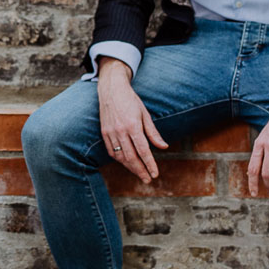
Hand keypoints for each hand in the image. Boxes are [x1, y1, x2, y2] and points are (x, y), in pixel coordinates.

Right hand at [96, 57, 167, 184]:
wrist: (111, 89)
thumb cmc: (131, 100)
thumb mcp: (145, 114)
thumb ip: (153, 133)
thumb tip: (164, 147)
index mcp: (133, 125)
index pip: (143, 150)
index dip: (150, 164)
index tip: (155, 174)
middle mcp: (120, 131)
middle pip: (131, 157)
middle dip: (140, 170)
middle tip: (148, 179)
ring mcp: (110, 132)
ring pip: (120, 156)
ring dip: (130, 167)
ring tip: (139, 173)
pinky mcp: (104, 132)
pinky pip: (111, 151)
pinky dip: (119, 160)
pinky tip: (126, 163)